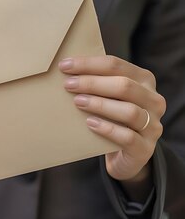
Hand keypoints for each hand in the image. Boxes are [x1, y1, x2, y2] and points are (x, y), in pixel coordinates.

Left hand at [59, 55, 165, 181]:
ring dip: (100, 104)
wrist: (124, 154)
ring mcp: (153, 125)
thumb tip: (66, 69)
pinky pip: (128, 137)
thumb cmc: (112, 119)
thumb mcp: (108, 97)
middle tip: (68, 85)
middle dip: (93, 83)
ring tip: (78, 102)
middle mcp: (154, 101)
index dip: (89, 64)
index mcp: (144, 81)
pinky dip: (107, 129)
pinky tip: (90, 123)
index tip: (65, 66)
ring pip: (130, 111)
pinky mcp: (145, 148)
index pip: (117, 66)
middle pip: (125, 86)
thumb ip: (97, 83)